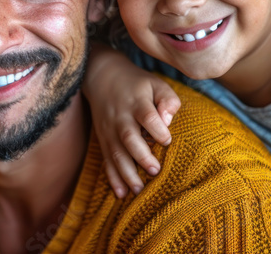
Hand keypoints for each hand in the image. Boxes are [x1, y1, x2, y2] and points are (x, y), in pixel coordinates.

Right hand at [84, 43, 180, 197]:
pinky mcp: (103, 139)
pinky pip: (106, 160)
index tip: (167, 140)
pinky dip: (112, 177)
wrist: (102, 77)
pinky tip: (121, 193)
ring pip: (116, 152)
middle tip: (155, 170)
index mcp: (137, 102)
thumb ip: (168, 99)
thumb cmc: (137, 84)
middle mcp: (121, 117)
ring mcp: (109, 130)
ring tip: (139, 189)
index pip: (147, 116)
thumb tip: (168, 120)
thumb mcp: (156, 83)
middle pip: (129, 137)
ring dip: (126, 172)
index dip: (157, 129)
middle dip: (141, 156)